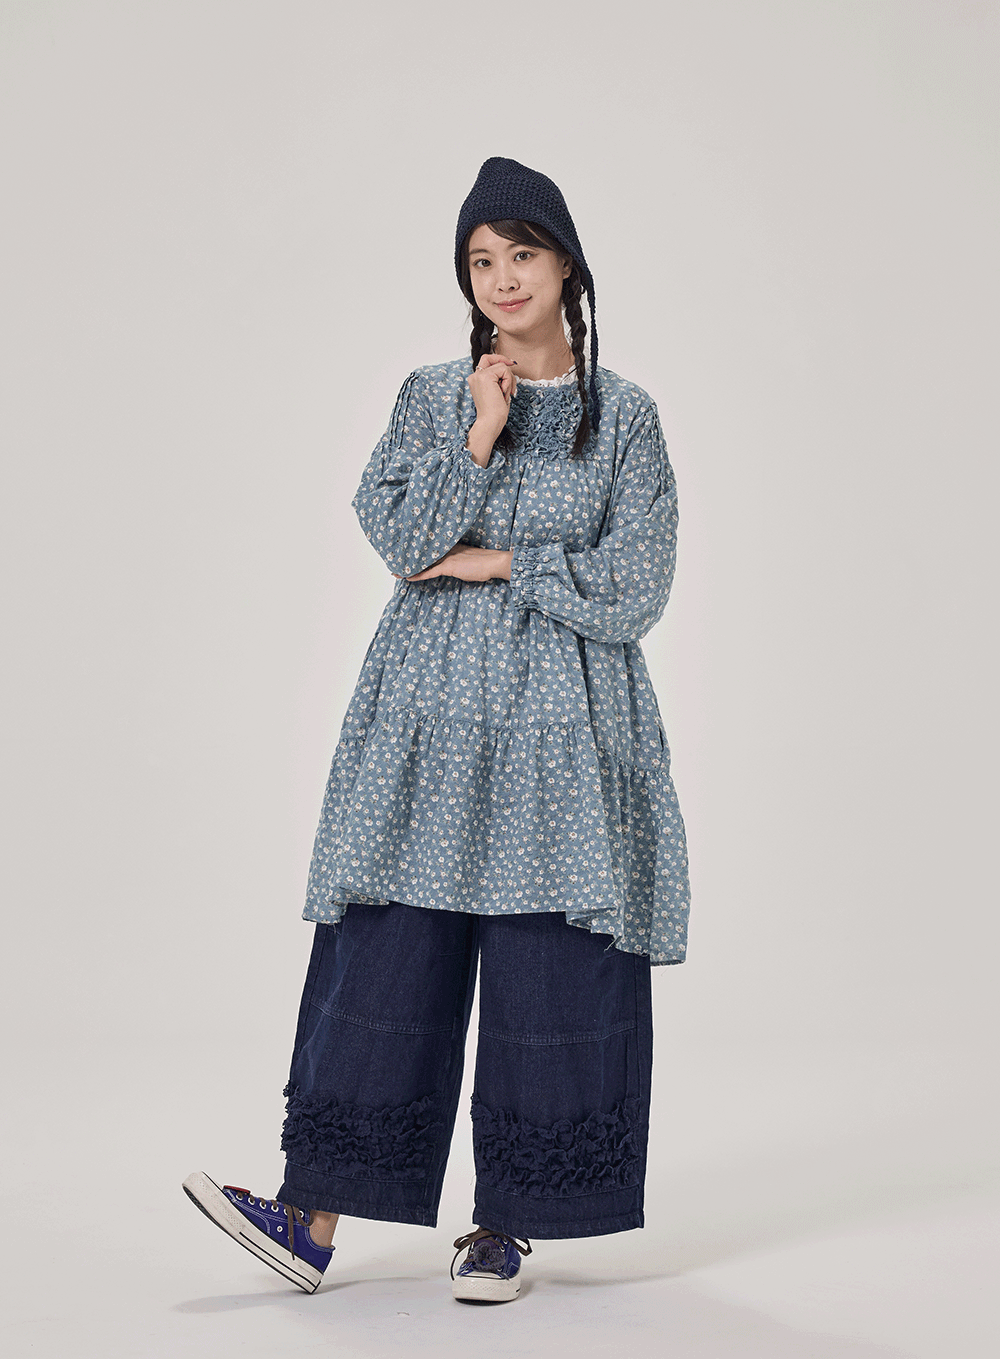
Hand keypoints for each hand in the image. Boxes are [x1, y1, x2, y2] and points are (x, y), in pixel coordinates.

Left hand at [394, 545, 512, 582]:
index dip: (417, 553)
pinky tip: (408, 578)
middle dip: (409, 559)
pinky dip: (418, 575)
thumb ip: (457, 561)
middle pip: (423, 555)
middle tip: (395, 562)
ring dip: (409, 568)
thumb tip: (454, 566)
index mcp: (450, 547)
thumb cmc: (484, 563)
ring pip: (423, 563)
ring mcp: (447, 558)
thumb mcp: (468, 560)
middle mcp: (446, 550)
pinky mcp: (448, 566)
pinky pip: (429, 572)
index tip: (407, 555)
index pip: (430, 550)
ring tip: (396, 571)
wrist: (493, 562)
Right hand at [466, 353, 516, 437]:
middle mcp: (474, 376)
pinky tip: (503, 393)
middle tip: (513, 365)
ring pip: (501, 365)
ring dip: (509, 380)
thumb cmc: (495, 412)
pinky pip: (504, 370)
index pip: (486, 362)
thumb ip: (498, 378)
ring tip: (505, 394)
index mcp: (476, 380)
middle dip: (503, 360)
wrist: (490, 421)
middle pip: (490, 357)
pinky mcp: (486, 376)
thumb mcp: (497, 391)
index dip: (498, 360)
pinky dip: (509, 382)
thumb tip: (509, 365)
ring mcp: (478, 375)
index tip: (510, 364)